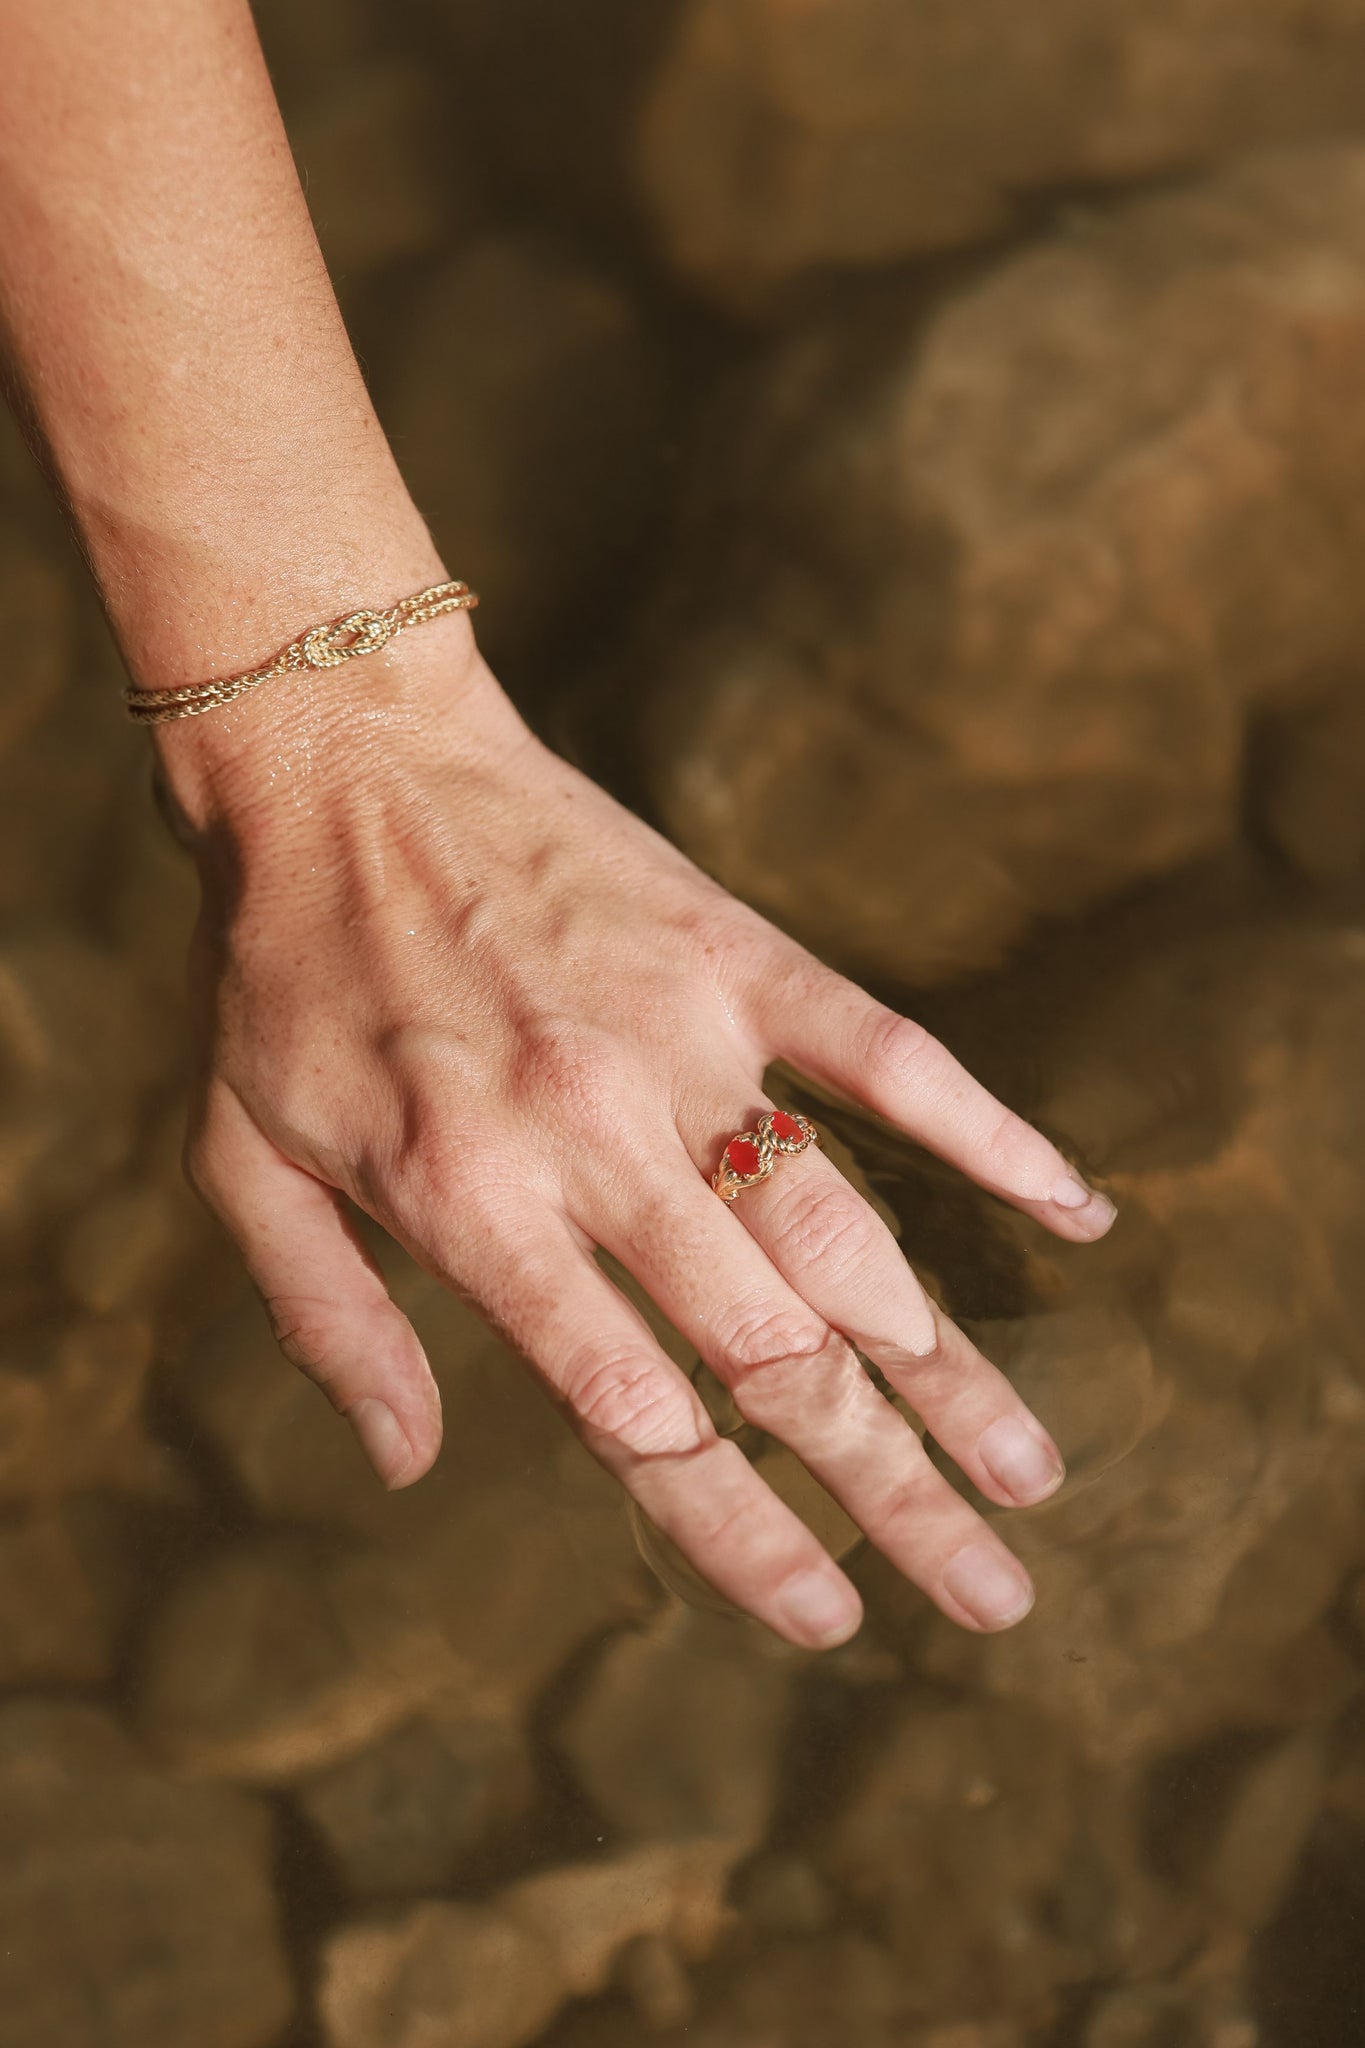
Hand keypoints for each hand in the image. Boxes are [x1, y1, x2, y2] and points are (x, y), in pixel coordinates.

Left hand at [163, 622, 1115, 1651]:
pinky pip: (890, 1057)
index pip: (640, 1413)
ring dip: (949, 1365)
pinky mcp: (742, 958)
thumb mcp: (242, 1161)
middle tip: (989, 1592)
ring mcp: (688, 1042)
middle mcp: (600, 1139)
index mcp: (474, 1205)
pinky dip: (989, 1135)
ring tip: (1031, 1470)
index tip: (830, 1621)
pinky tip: (1074, 1210)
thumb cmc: (281, 974)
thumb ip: (328, 1324)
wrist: (342, 760)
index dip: (746, 1535)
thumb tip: (411, 1467)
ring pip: (849, 1234)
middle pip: (777, 1353)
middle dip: (892, 1493)